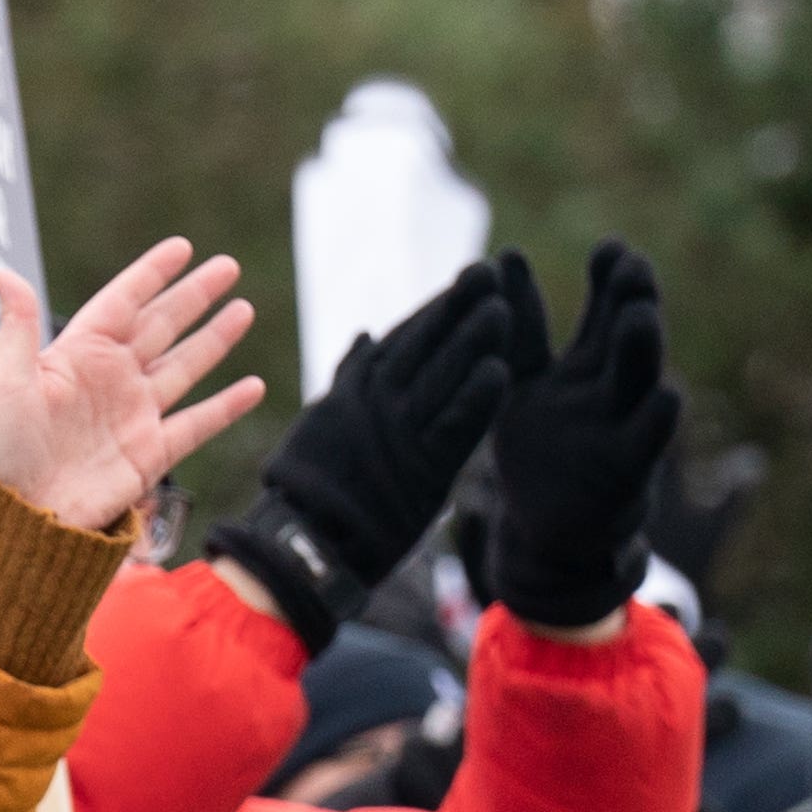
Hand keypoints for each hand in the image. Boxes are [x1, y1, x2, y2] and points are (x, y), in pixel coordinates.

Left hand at [0, 241, 265, 534]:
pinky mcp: (149, 454)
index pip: (122, 303)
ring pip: (184, 367)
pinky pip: (197, 424)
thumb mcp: (3, 382)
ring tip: (243, 310)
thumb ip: (17, 327)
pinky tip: (252, 386)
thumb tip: (2, 273)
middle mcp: (109, 380)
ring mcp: (132, 415)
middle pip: (161, 326)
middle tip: (227, 266)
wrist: (13, 517)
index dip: (151, 275)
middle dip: (193, 297)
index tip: (182, 248)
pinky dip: (226, 406)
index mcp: (75, 355)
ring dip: (214, 339)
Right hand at [204, 263, 516, 652]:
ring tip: (502, 307)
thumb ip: (350, 376)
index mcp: (356, 391)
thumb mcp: (327, 420)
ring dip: (473, 342)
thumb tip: (362, 336)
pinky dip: (475, 399)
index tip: (463, 280)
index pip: (403, 338)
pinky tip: (500, 371)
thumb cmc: (314, 482)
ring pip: (442, 378)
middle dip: (457, 307)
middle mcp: (377, 405)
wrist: (309, 541)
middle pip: (426, 346)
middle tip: (488, 271)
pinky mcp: (422, 468)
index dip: (435, 308)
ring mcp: (400, 435)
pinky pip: (454, 427)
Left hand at [483, 243, 676, 634]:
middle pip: (625, 336)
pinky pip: (644, 443)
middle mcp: (609, 391)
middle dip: (629, 301)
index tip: (611, 245)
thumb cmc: (540, 449)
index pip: (601, 311)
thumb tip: (505, 254)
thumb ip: (520, 328)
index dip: (607, 280)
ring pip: (637, 381)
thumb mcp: (521, 382)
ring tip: (639, 314)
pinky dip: (655, 421)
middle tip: (630, 263)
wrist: (547, 532)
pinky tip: (668, 395)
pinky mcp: (625, 472)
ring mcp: (619, 429)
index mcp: (584, 367)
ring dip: (641, 349)